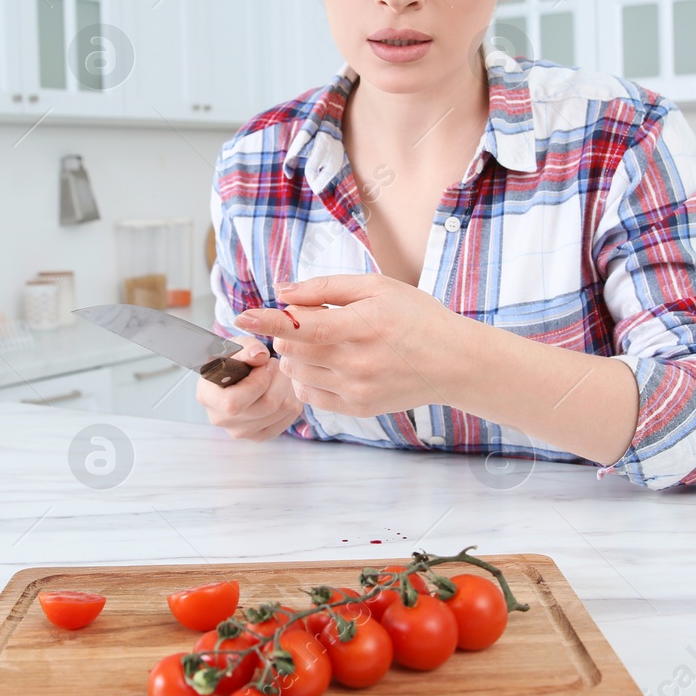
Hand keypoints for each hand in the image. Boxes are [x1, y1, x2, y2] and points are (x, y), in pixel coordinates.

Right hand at [195, 335, 302, 441]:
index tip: (263, 363)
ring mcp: (239, 431)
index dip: (258, 380)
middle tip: (275, 365)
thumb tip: (259, 356)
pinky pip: (288, 419)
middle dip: (278, 379)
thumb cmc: (233, 360)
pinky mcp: (258, 436)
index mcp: (208, 396)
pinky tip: (282, 389)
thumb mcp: (236, 346)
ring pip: (281, 411)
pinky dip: (291, 400)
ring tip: (278, 375)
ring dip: (287, 387)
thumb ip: (246, 348)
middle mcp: (221, 419)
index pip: (235, 401)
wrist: (234, 375)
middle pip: (266, 406)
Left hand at [233, 274, 461, 417]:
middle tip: (308, 321)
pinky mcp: (357, 408)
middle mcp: (358, 362)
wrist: (454, 362)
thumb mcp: (378, 287)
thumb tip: (282, 292)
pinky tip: (329, 364)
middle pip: (293, 350)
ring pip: (297, 374)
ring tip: (323, 343)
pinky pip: (310, 395)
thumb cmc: (416, 317)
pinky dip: (308, 378)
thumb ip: (326, 287)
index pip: (303, 326)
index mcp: (363, 325)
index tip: (242, 316)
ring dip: (297, 356)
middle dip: (287, 332)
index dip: (268, 320)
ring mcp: (356, 389)